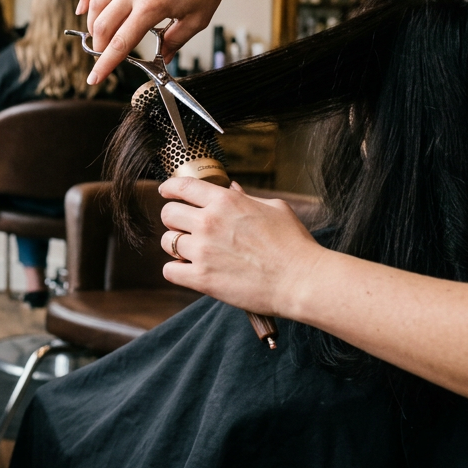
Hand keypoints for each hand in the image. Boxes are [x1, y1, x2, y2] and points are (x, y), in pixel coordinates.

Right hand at [77, 0, 244, 83]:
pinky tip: (82, 9)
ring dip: (93, 25)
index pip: (120, 43)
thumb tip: (162, 59)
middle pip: (103, 26)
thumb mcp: (197, 19)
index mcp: (152, 7)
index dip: (105, 65)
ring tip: (99, 35)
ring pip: (96, 4)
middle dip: (99, 46)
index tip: (94, 79)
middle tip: (105, 55)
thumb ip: (175, 41)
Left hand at [157, 178, 325, 317]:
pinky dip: (176, 271)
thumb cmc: (294, 245)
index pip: (183, 186)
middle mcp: (209, 222)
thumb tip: (231, 189)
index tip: (165, 191)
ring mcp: (202, 250)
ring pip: (167, 242)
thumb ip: (247, 199)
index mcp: (226, 201)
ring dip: (176, 246)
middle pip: (168, 213)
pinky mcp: (201, 278)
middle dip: (174, 219)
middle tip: (184, 228)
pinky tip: (190, 271)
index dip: (169, 188)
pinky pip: (170, 271)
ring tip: (193, 252)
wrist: (302, 281)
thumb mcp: (275, 209)